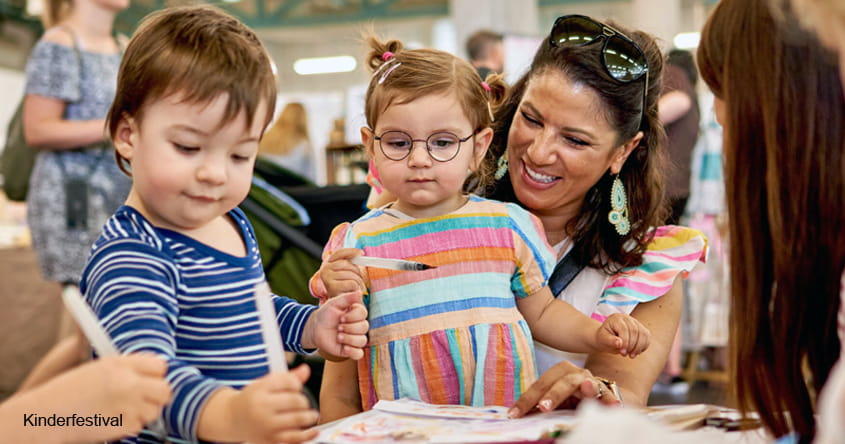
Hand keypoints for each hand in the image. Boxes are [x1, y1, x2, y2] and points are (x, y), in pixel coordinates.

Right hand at [46, 354, 169, 438]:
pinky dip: (130, 425)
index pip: (160, 366)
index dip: (156, 374)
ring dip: (145, 411)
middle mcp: (128, 384)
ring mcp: (127, 406)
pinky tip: (113, 419)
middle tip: (146, 397)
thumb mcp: (101, 367)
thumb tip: (157, 372)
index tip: (150, 379)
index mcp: (121, 364)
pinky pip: (139, 426)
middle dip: (158, 395)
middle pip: (165, 390)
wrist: (49, 413)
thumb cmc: (72, 389)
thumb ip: (129, 367)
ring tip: (124, 408)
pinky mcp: (123, 426)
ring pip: (155, 411)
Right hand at [230, 364, 318, 443]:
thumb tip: (306, 370)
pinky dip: (307, 435)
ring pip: (297, 419)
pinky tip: (314, 431)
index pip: (289, 382)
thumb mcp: (265, 383)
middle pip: (295, 400)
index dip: (297, 384)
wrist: (234, 418)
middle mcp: (262, 407)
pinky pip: (293, 439)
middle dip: (303, 401)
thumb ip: (287, 377)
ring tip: (311, 415)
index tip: (296, 387)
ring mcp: (266, 425)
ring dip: (309, 417)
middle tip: (302, 403)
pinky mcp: (270, 440)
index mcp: (260, 389)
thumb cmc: (253, 399)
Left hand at [305, 291, 368, 359]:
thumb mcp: (334, 303)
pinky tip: (344, 347)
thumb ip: (347, 298)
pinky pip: (359, 354)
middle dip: (350, 327)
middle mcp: (358, 326)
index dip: (353, 316)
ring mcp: (355, 338)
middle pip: (364, 327)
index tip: (341, 317)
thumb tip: (360, 292)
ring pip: (362, 341)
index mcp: (356, 314)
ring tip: (338, 336)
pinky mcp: (350, 350)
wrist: (315, 328)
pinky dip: (353, 351)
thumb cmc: (326, 314)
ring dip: (349, 338)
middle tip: (338, 327)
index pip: (363, 314)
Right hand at [321, 248, 365, 298]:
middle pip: (348, 264)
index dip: (351, 251)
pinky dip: (356, 289)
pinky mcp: (332, 287)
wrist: (339, 306)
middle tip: (359, 281)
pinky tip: (352, 293)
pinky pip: (352, 283)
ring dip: (358, 282)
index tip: (362, 253)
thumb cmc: (345, 288)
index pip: (339, 253)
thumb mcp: (346, 274)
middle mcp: (325, 269)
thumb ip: (350, 264)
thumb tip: (361, 254)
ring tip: (355, 289)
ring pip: (352, 274)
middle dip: (358, 273)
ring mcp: (327, 278)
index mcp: (328, 264)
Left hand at [508, 361, 620, 417]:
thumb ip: (539, 405)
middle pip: (562, 382)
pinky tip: (614, 405)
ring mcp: (592, 382)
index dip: (527, 400)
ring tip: (588, 388)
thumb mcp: (553, 401)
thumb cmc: (569, 399)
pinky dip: (611, 401)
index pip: (540, 385)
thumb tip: (515, 415)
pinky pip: (608, 397)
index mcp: (558, 373)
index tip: (515, 414)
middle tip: (543, 407)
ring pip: (587, 385)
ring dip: (587, 388)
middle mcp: (575, 374)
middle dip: (553, 395)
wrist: (597, 395)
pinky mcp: (607, 393)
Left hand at [594, 313, 650, 357]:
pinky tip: (636, 352)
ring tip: (631, 355)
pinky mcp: (641, 328)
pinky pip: (647, 337)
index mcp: (616, 318)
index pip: (624, 329)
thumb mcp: (602, 339)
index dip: (625, 342)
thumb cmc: (603, 338)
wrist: (606, 338)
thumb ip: (610, 340)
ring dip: (639, 347)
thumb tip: (619, 343)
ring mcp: (635, 322)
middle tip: (625, 355)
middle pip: (635, 331)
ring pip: (644, 334)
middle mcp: (627, 318)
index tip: (622, 352)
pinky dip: (644, 346)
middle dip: (632, 346)